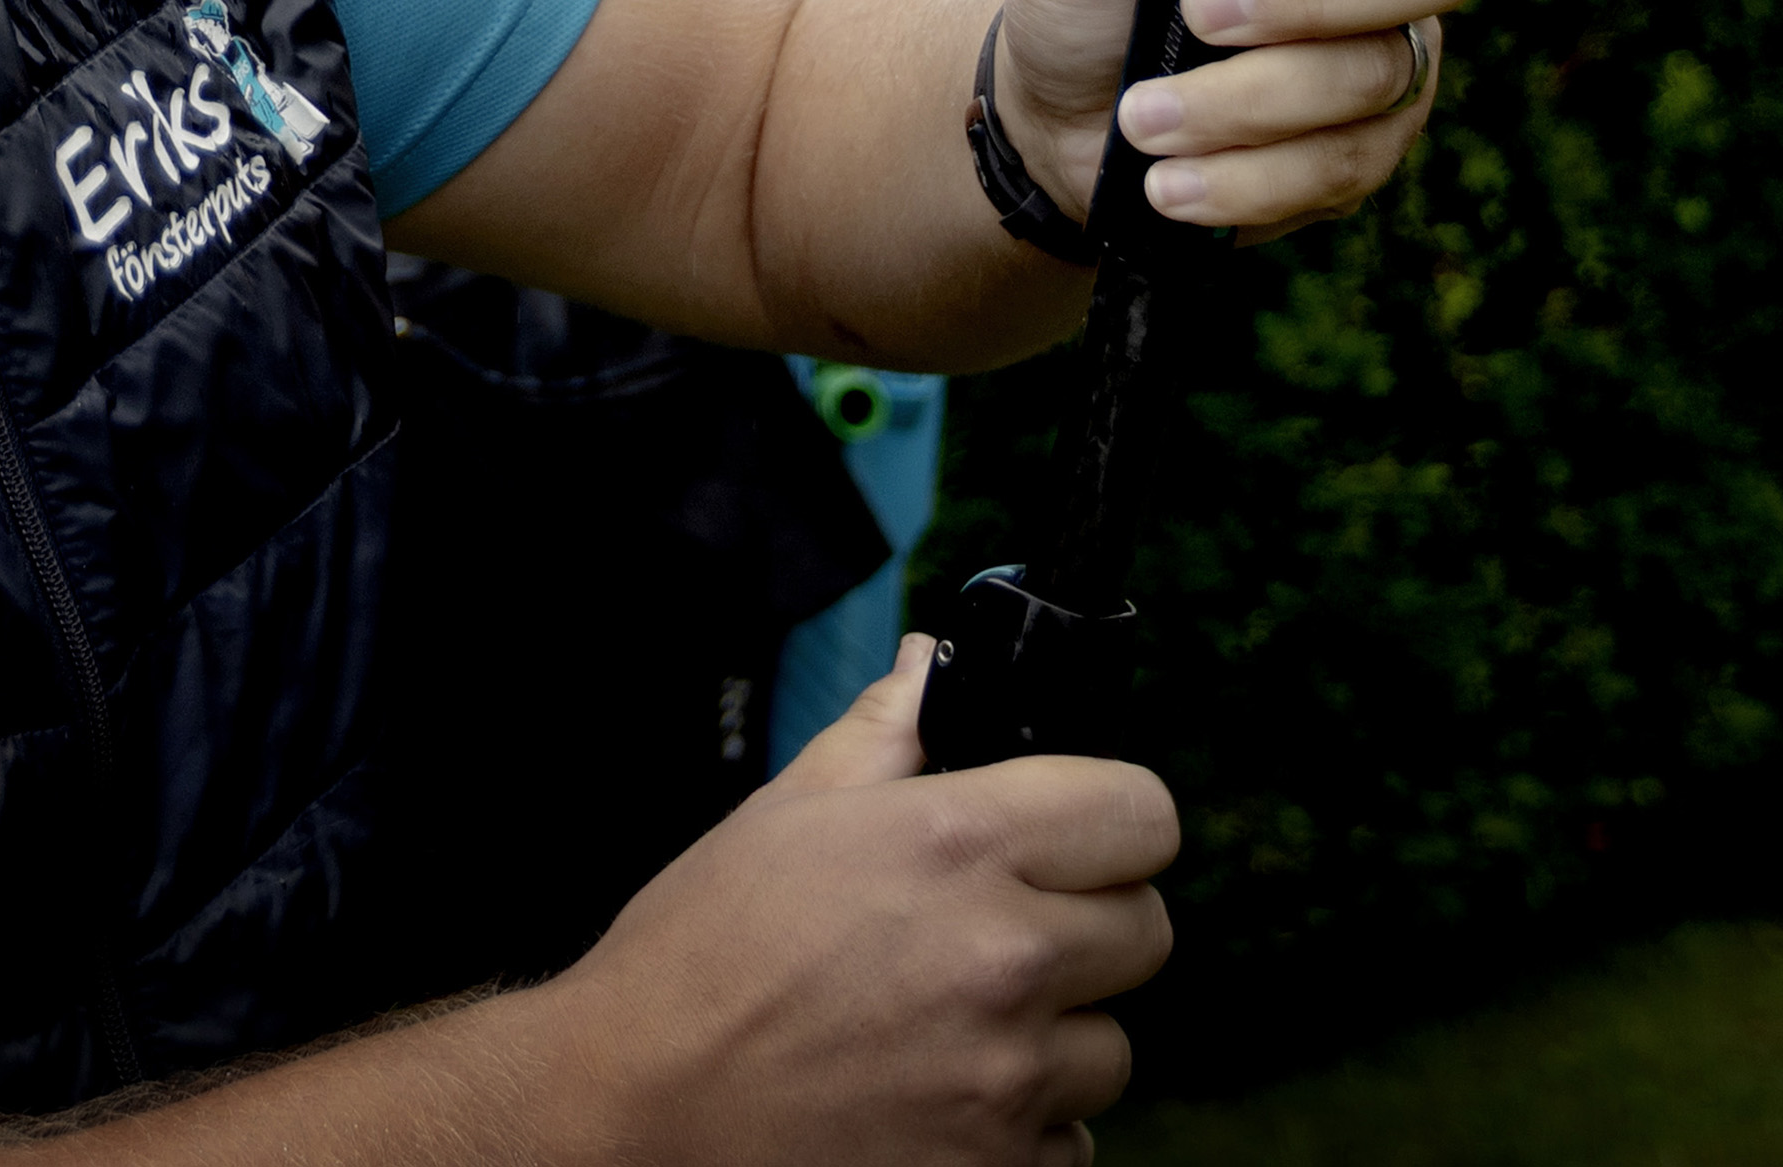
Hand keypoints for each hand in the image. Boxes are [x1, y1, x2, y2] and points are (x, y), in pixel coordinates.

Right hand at [521, 635, 1171, 1162]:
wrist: (637, 1106)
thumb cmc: (700, 958)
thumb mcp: (784, 813)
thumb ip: (885, 731)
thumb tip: (931, 665)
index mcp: (958, 844)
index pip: (1142, 815)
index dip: (1110, 822)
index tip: (1078, 841)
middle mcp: (1002, 958)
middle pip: (1144, 932)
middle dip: (1087, 928)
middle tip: (1004, 937)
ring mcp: (1006, 1078)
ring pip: (1111, 1048)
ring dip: (1054, 1038)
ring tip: (954, 1028)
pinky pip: (1069, 1141)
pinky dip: (1022, 1129)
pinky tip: (940, 1098)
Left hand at [989, 0, 1518, 237]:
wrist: (1065, 125)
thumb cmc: (1088, 3)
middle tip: (1201, 9)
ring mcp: (1389, 53)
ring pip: (1375, 74)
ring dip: (1244, 100)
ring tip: (1143, 117)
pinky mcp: (1365, 147)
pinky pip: (1340, 165)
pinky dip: (1244, 176)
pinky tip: (1171, 182)